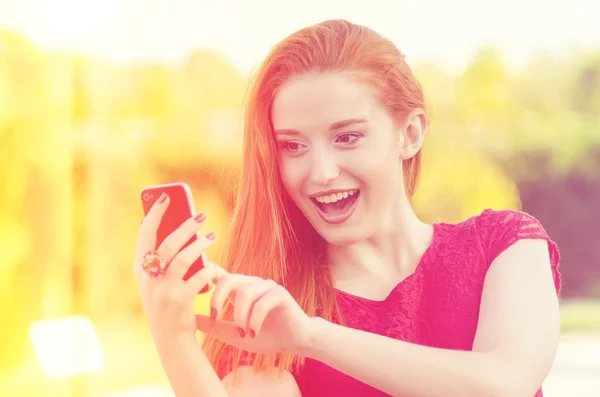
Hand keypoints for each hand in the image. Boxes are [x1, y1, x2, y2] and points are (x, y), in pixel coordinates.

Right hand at [134, 193, 217, 341]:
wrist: (171, 338)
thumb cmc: (167, 303)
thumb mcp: (158, 281)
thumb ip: (164, 259)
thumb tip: (183, 227)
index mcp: (140, 269)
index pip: (145, 234)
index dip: (155, 214)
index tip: (166, 198)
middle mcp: (148, 278)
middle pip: (167, 243)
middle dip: (186, 226)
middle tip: (201, 215)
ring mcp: (162, 290)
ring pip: (184, 258)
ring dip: (200, 245)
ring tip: (211, 237)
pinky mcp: (179, 300)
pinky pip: (198, 277)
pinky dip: (209, 269)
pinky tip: (215, 267)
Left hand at [193, 270, 314, 355]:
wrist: (295, 342)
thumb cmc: (265, 336)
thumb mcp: (235, 335)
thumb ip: (214, 325)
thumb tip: (189, 319)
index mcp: (240, 290)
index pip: (221, 275)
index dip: (207, 275)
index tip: (194, 284)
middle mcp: (253, 284)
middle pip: (228, 279)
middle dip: (217, 298)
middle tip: (215, 318)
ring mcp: (267, 286)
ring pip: (245, 293)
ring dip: (240, 317)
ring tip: (244, 333)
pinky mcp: (280, 294)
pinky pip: (261, 303)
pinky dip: (255, 320)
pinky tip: (254, 332)